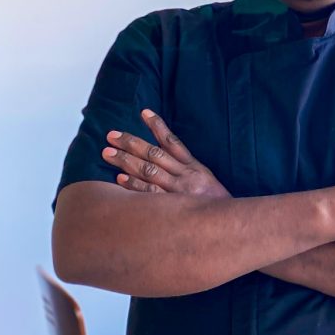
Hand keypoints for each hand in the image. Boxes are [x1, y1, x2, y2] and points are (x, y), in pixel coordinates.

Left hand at [103, 109, 230, 199]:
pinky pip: (150, 194)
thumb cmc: (212, 201)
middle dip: (131, 143)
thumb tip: (163, 153)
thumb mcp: (205, 178)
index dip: (158, 126)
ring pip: (149, 171)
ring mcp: (178, 190)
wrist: (226, 222)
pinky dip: (135, 185)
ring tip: (107, 153)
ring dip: (126, 161)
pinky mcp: (172, 206)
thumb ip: (185, 166)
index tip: (143, 112)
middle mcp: (185, 175)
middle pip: (154, 154)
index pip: (173, 141)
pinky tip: (120, 177)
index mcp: (193, 166)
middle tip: (111, 136)